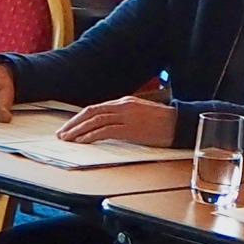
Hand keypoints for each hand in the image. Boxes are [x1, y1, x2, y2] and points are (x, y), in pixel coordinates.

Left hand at [54, 97, 177, 145]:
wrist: (181, 124)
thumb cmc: (163, 122)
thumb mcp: (140, 114)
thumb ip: (123, 116)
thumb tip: (106, 126)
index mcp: (125, 102)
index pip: (95, 108)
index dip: (78, 118)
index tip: (68, 127)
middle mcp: (124, 106)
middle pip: (91, 112)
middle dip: (73, 124)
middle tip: (62, 134)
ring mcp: (127, 117)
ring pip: (95, 121)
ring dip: (78, 131)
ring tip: (67, 139)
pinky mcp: (131, 129)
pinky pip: (105, 131)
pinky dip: (91, 136)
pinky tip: (82, 141)